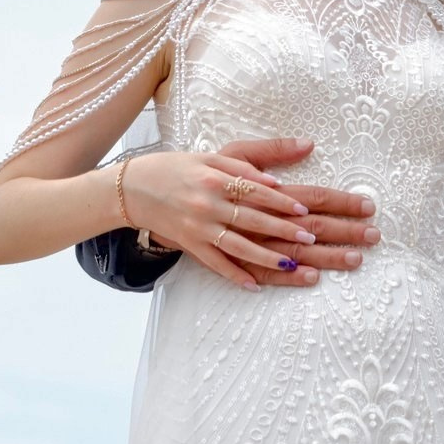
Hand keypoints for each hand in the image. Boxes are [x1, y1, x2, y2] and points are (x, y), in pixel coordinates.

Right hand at [121, 148, 319, 289]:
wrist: (133, 189)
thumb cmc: (176, 168)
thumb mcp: (210, 156)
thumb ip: (246, 164)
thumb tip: (277, 178)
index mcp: (215, 178)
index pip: (255, 190)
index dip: (281, 201)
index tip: (304, 210)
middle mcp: (207, 204)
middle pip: (252, 219)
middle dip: (283, 230)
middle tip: (310, 238)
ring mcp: (198, 228)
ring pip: (238, 246)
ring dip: (266, 257)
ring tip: (292, 264)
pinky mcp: (189, 245)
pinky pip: (215, 264)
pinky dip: (235, 275)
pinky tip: (254, 286)